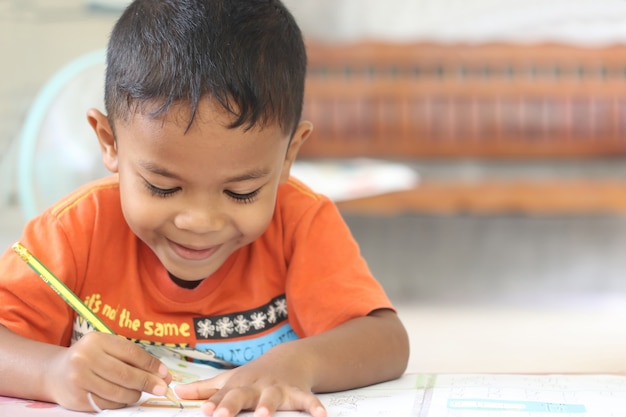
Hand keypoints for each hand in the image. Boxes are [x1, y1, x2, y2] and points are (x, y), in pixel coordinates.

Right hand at [45, 332, 171, 410]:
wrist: (55, 372)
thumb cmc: (90, 358)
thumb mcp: (107, 349)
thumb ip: (133, 358)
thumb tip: (163, 374)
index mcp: (96, 340)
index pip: (131, 353)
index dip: (151, 364)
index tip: (165, 373)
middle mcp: (85, 358)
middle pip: (125, 374)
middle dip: (147, 382)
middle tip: (161, 388)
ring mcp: (78, 380)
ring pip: (118, 392)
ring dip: (135, 394)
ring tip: (139, 392)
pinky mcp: (76, 399)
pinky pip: (107, 404)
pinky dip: (120, 403)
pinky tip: (123, 398)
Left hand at [175, 346, 325, 416]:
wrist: (290, 358)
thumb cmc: (255, 375)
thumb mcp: (230, 379)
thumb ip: (205, 389)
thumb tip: (178, 392)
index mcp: (238, 385)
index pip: (222, 397)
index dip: (212, 404)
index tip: (203, 412)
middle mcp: (256, 387)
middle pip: (242, 396)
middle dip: (231, 406)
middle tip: (220, 416)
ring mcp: (277, 389)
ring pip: (272, 397)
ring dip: (268, 406)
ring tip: (264, 415)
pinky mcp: (298, 392)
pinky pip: (307, 400)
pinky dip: (314, 407)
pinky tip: (321, 416)